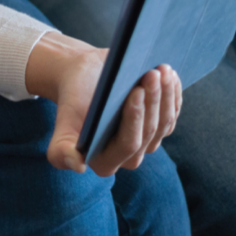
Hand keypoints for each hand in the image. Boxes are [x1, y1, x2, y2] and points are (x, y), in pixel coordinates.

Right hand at [25, 32, 181, 176]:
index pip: (128, 143)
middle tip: (152, 73)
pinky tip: (171, 76)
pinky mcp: (159, 127)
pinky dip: (174, 94)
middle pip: (149, 131)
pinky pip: (172, 114)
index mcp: (105, 162)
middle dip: (152, 100)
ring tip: (161, 70)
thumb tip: (78, 166)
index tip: (136, 90)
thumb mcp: (63, 121)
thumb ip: (61, 148)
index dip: (135, 118)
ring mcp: (147, 142)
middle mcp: (129, 157)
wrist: (83, 78)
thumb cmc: (72, 97)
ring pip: (164, 122)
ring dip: (166, 95)